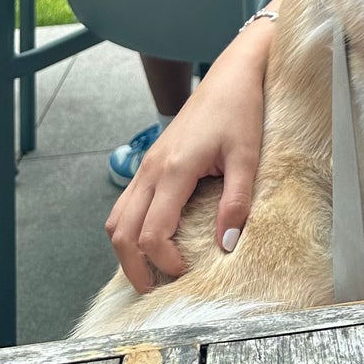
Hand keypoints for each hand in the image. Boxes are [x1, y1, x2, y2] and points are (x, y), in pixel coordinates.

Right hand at [104, 18, 271, 289]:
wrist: (232, 73)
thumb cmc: (241, 110)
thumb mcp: (247, 156)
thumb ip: (236, 201)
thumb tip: (226, 246)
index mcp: (173, 170)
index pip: (151, 234)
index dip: (164, 263)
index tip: (188, 274)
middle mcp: (151, 169)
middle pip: (122, 234)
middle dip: (134, 268)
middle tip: (158, 290)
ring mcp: (147, 165)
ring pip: (117, 220)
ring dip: (127, 250)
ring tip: (154, 270)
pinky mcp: (151, 163)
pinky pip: (126, 205)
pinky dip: (131, 229)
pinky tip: (155, 240)